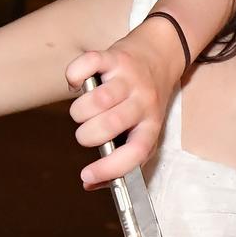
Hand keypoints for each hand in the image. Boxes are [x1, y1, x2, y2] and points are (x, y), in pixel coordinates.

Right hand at [64, 17, 186, 189]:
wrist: (161, 53)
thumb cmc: (145, 99)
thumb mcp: (144, 128)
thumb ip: (122, 156)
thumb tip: (90, 182)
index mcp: (152, 124)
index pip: (136, 152)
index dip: (110, 168)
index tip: (87, 175)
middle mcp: (143, 101)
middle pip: (109, 125)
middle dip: (87, 135)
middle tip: (88, 130)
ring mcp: (129, 77)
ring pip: (96, 100)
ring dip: (79, 111)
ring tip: (83, 111)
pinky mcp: (115, 56)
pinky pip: (88, 64)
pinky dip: (74, 75)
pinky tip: (78, 82)